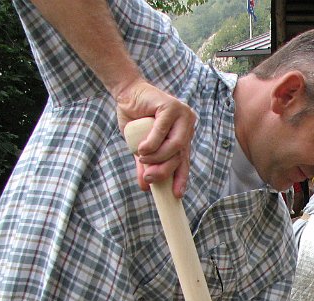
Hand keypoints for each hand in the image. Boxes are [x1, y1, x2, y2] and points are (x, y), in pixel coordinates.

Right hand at [115, 78, 196, 197]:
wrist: (126, 94)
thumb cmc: (134, 119)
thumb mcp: (141, 147)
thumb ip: (145, 164)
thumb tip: (145, 187)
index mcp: (183, 136)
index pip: (185, 161)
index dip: (181, 178)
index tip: (176, 194)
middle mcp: (187, 126)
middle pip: (180, 155)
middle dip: (165, 170)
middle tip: (149, 177)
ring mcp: (182, 115)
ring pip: (175, 145)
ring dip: (157, 156)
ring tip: (143, 157)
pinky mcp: (171, 106)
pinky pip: (163, 131)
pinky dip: (152, 143)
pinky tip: (142, 149)